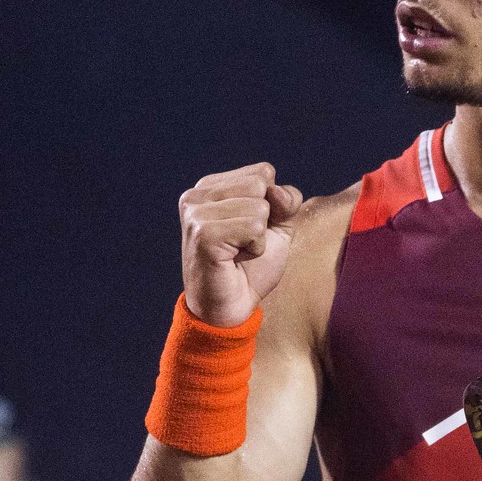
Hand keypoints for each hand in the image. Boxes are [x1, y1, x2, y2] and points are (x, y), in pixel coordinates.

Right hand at [178, 163, 306, 327]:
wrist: (231, 308)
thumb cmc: (251, 268)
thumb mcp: (278, 227)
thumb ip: (286, 201)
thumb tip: (276, 191)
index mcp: (210, 186)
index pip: (263, 172)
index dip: (272, 204)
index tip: (250, 230)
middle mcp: (196, 194)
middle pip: (261, 185)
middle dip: (265, 220)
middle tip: (243, 244)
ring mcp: (196, 213)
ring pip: (259, 207)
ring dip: (259, 238)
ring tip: (238, 253)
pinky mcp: (203, 234)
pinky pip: (254, 228)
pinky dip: (255, 248)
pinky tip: (235, 259)